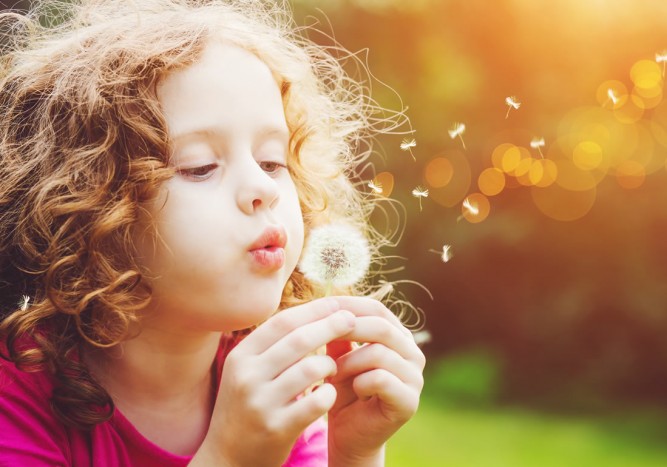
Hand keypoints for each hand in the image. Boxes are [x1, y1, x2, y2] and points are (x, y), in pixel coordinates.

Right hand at [191, 298, 354, 466]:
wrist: (226, 458)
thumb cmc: (246, 407)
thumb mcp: (248, 372)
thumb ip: (273, 345)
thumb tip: (313, 310)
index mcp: (240, 357)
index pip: (282, 322)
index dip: (313, 310)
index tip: (337, 303)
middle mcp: (247, 376)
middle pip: (299, 339)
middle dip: (330, 325)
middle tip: (352, 320)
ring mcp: (261, 403)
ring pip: (312, 368)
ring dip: (330, 364)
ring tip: (333, 367)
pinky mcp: (277, 428)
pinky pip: (317, 402)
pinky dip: (329, 394)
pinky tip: (329, 394)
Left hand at [326, 297, 425, 466]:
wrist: (348, 436)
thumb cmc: (343, 392)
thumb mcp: (338, 357)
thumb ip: (339, 333)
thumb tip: (328, 303)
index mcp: (398, 337)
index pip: (377, 309)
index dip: (349, 305)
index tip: (320, 308)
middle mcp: (413, 354)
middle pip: (381, 327)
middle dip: (346, 329)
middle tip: (319, 337)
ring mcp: (415, 378)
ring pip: (379, 352)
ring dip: (348, 362)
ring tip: (332, 373)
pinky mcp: (409, 401)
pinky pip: (381, 379)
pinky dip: (359, 382)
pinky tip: (351, 391)